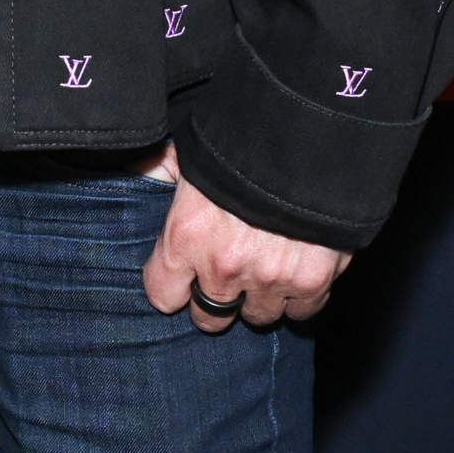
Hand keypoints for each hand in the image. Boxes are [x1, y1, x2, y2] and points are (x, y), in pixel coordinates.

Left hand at [138, 146, 350, 332]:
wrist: (307, 135)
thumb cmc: (241, 142)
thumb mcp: (189, 152)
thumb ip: (162, 170)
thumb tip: (141, 170)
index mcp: (187, 237)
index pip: (163, 295)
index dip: (171, 285)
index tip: (180, 277)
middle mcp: (224, 266)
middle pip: (210, 317)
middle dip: (214, 301)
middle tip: (225, 278)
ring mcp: (270, 278)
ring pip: (258, 316)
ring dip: (259, 298)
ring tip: (263, 272)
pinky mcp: (312, 280)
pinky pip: (301, 310)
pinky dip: (299, 295)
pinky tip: (296, 273)